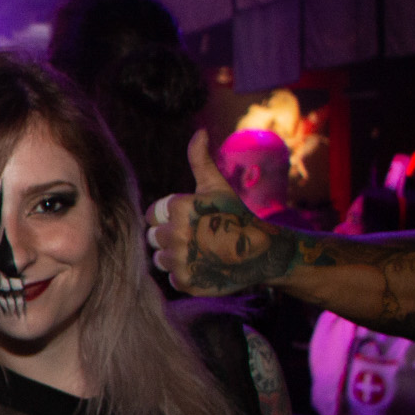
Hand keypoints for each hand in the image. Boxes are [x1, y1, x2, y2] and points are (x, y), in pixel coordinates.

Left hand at [145, 132, 293, 295]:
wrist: (263, 252)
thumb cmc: (236, 215)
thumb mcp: (216, 186)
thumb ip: (200, 160)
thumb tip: (199, 132)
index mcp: (179, 207)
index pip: (152, 215)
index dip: (169, 217)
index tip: (190, 219)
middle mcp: (176, 234)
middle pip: (154, 237)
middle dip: (172, 235)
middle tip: (198, 236)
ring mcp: (180, 260)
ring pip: (160, 258)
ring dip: (175, 255)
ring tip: (200, 251)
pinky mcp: (185, 282)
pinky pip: (171, 277)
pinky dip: (185, 274)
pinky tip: (203, 266)